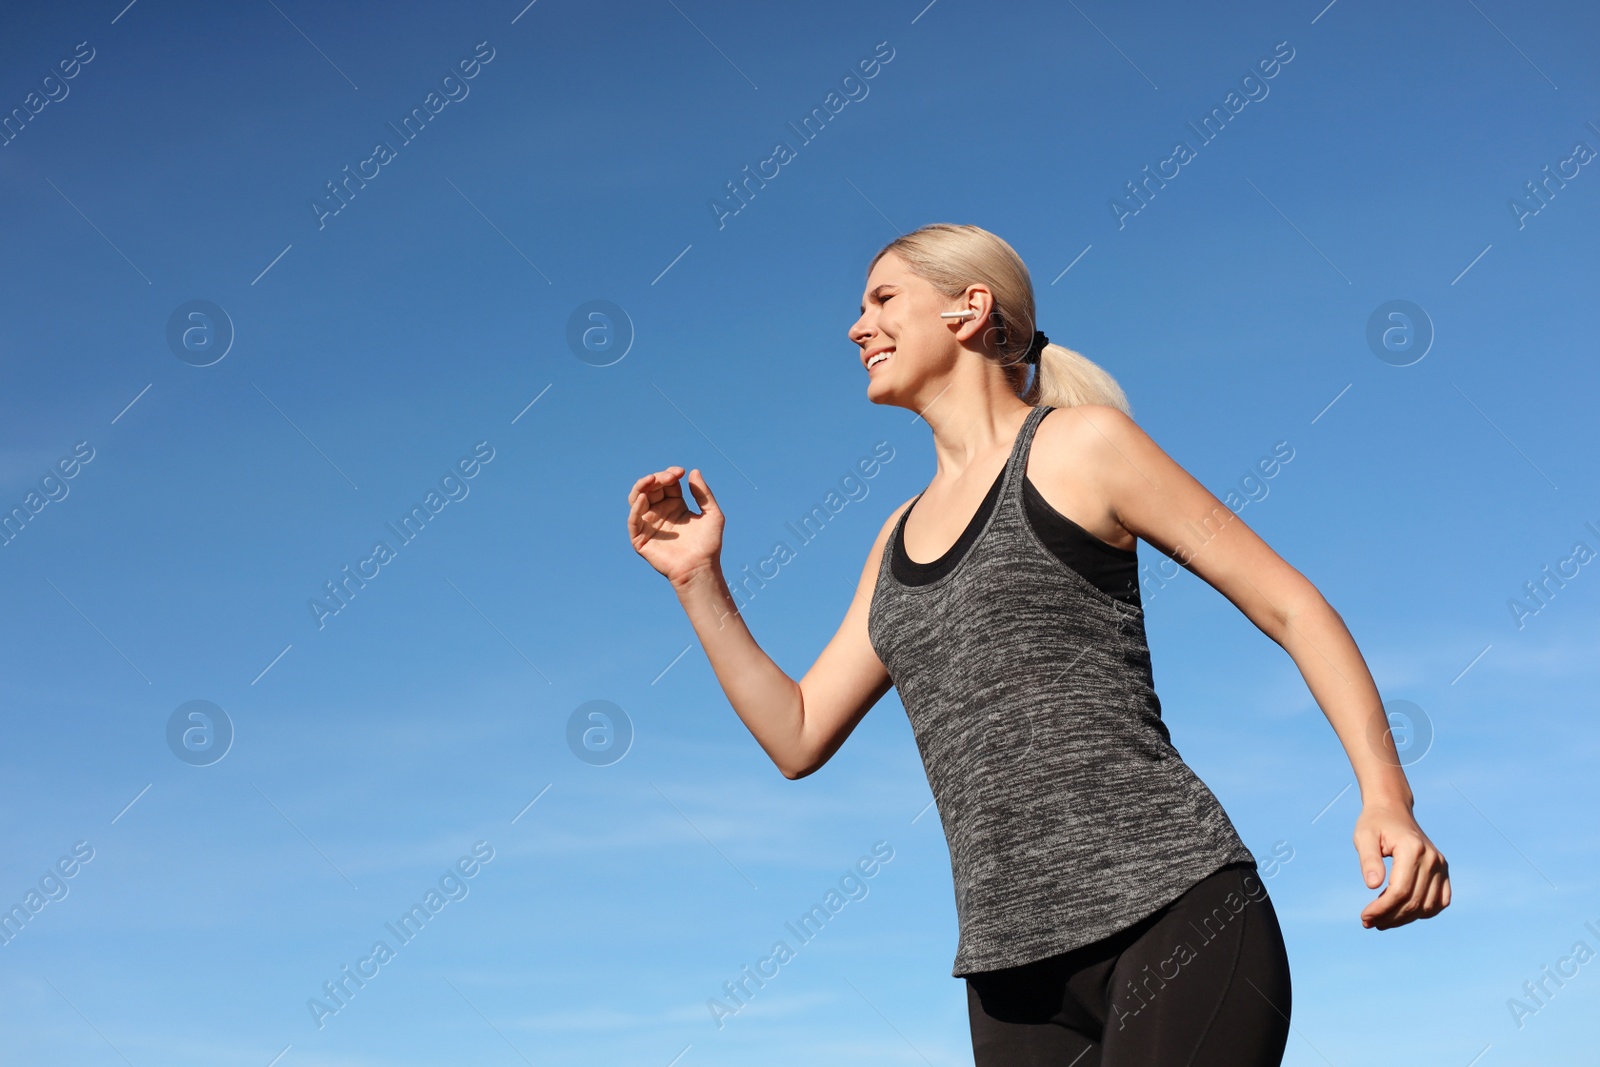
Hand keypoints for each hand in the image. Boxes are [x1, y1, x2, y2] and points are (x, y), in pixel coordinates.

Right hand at [627, 466, 723, 585]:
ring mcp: (649, 525)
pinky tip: (644, 498)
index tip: (681, 472)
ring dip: (641, 487)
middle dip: (658, 478)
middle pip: (651, 488)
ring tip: (651, 479)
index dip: (670, 474)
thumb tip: (694, 471)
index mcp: (675, 506)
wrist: (701, 568)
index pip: (666, 484)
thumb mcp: (712, 514)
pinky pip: (633, 521)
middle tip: (670, 476)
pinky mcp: (641, 539)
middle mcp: (660, 513)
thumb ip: (703, 493)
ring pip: (636, 500)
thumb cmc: (708, 545)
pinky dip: (635, 508)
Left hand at [1353, 800, 1450, 929]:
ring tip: (1381, 921)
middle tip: (1368, 923)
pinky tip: (1401, 914)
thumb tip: (1373, 885)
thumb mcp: (1364, 837)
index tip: (1364, 916)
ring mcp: (1441, 866)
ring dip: (1405, 919)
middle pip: (1413, 902)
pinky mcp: (1444, 871)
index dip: (1382, 909)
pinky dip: (1423, 912)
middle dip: (1389, 917)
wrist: (1393, 811)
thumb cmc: (1375, 823)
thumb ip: (1368, 860)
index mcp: (1413, 849)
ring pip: (1427, 906)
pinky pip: (1440, 902)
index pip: (1400, 891)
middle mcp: (1432, 859)